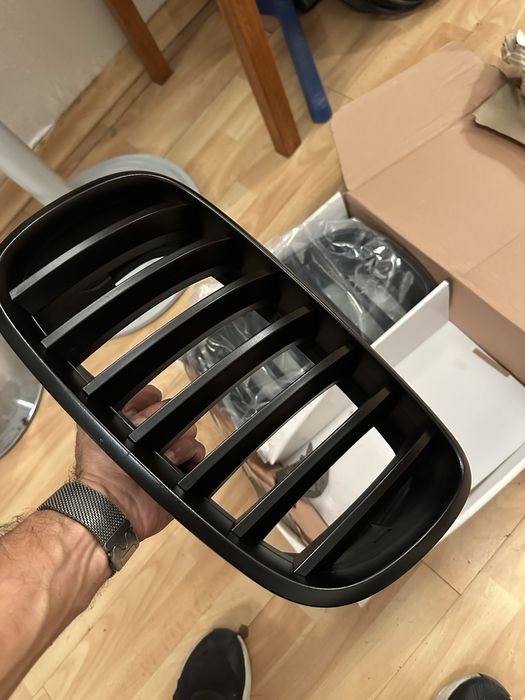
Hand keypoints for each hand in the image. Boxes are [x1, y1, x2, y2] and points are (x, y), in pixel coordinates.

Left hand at [74, 385, 205, 540]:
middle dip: (164, 424)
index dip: (150, 400)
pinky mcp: (182, 472)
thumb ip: (102, 407)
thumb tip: (116, 392)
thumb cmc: (99, 469)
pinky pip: (199, 453)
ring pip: (189, 431)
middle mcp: (151, 437)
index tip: (145, 411)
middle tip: (149, 443)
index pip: (152, 396)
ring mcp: (168, 454)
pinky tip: (175, 466)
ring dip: (177, 444)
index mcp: (130, 424)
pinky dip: (191, 458)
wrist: (114, 505)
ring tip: (162, 459)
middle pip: (173, 412)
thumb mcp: (92, 430)